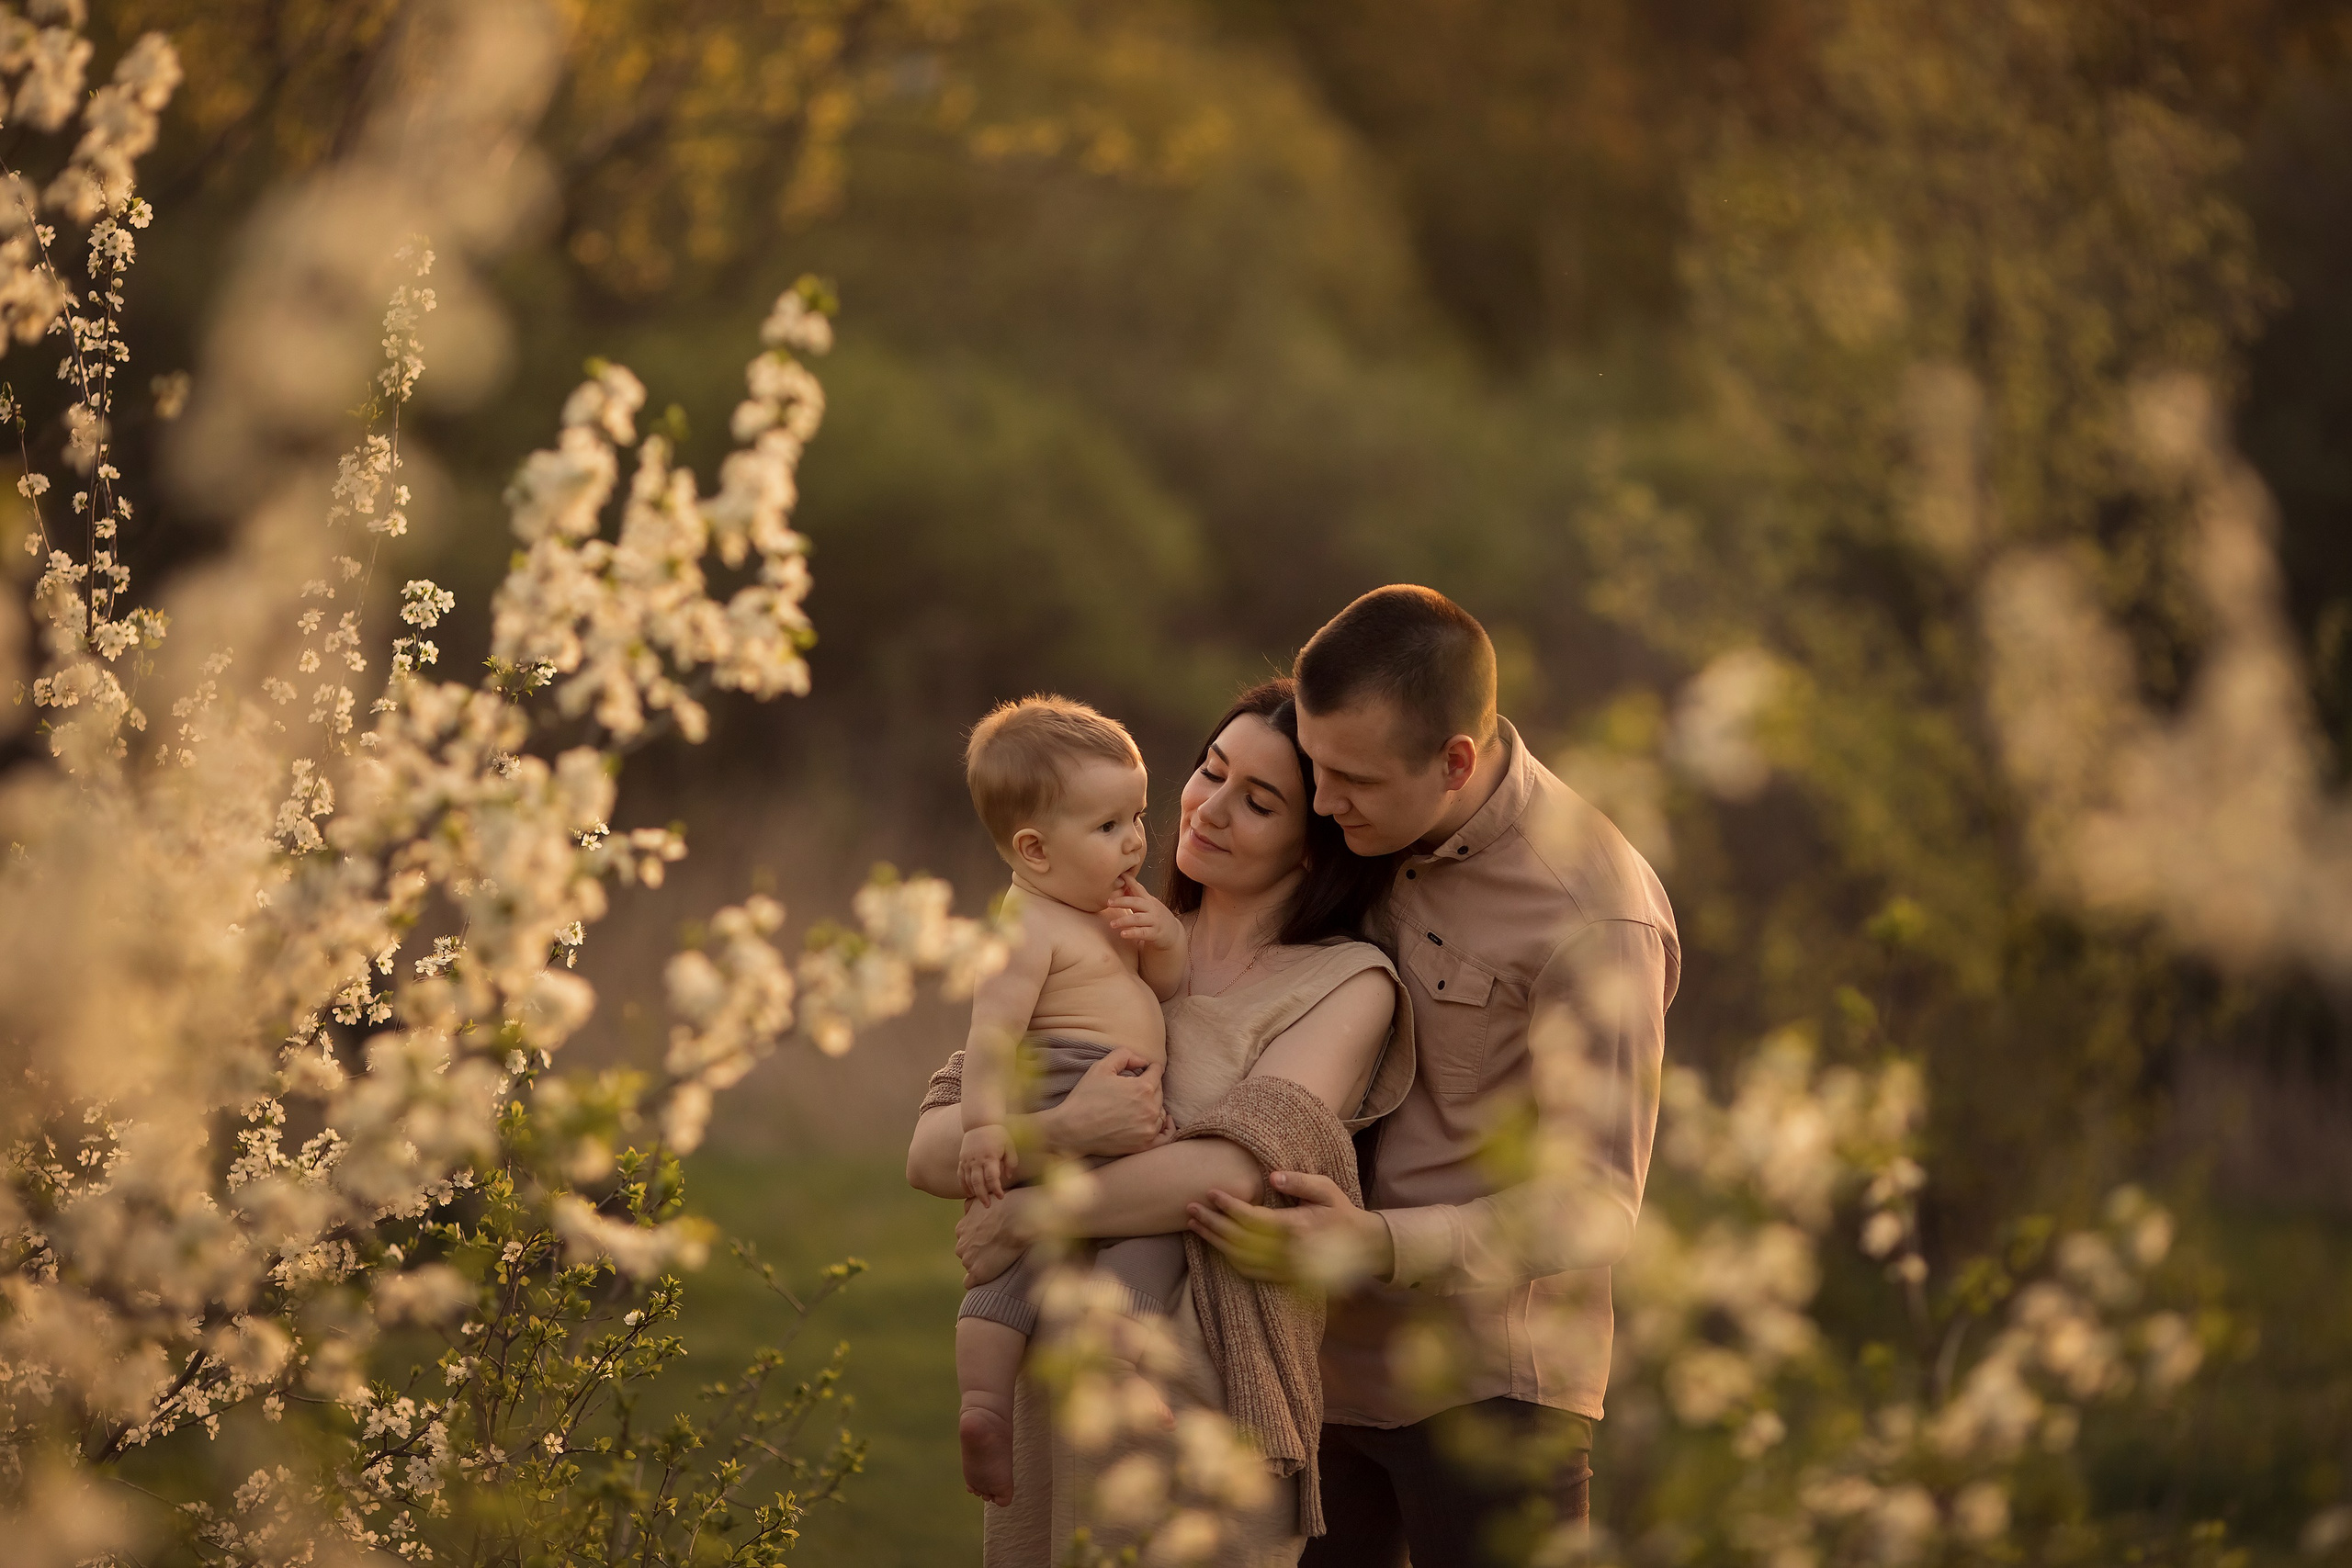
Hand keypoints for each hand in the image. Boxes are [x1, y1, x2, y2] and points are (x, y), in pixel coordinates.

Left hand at [956, 1187, 1040, 1286]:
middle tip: (998, 1248)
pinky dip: (979, 1280)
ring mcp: (968, 1259)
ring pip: (971, 1265)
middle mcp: (961, 1244)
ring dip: (982, 1264)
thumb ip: (972, 1205)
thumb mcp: (984, 1198)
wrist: (1020, 1219)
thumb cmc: (1009, 1205)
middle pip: (967, 1253)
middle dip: (979, 1252)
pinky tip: (990, 1275)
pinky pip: (970, 1283)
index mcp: (962, 1228)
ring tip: (999, 1259)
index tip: (992, 1239)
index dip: (979, 1240)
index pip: (966, 1239)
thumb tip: (967, 1207)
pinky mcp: (978, 1272)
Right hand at [958, 1125, 1014, 1202]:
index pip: (992, 1178)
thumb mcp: (1009, 1145)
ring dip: (974, 1193)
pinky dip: (963, 1185)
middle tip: (988, 1206)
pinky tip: (968, 1193)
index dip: (996, 1189)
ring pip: (968, 1181)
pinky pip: (961, 1176)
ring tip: (980, 1201)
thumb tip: (1008, 1176)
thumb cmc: (998, 1134)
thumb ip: (1011, 1161)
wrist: (980, 1123)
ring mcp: (967, 1160)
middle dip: (983, 1196)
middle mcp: (977, 1160)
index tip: (1001, 1197)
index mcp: (990, 1157)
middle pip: (978, 1183)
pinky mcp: (962, 1160)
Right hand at [1039, 1047, 1165, 1157]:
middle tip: (1131, 1089)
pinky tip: (1163, 1121)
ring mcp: (1149, 1129)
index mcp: (1143, 1088)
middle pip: (1160, 1091)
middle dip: (1149, 1086)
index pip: (1157, 1071)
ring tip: (1136, 1105)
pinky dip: (1165, 1127)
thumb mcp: (1101, 1067)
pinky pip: (1165, 1136)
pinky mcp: (1144, 1145)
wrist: (1072, 1130)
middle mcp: (1150, 1108)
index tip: (1139, 1071)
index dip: (1147, 1068)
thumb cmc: (1085, 1097)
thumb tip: (1143, 1061)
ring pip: (1160, 1111)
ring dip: (1153, 1105)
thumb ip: (1125, 1055)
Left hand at [1102, 873, 1181, 953]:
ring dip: (1123, 920)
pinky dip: (1132, 933)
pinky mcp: (1155, 934)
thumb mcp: (1148, 906)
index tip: (1120, 875)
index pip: (1138, 888)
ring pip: (1137, 919)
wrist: (1174, 934)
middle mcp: (1152, 909)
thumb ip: (1135, 897)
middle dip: (1122, 901)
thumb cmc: (1157, 918)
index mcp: (1148, 901)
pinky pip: (1142, 933)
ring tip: (1112, 924)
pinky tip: (1123, 934)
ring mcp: (1154, 921)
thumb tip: (1122, 884)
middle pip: (1136, 902)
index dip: (1129, 881)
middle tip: (1109, 902)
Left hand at [1186, 1171, 1394, 1287]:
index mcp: (1295, 1227)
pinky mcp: (1281, 1277)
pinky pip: (1248, 1272)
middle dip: (1211, 1223)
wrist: (1359, 1247)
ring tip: (1193, 1224)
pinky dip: (1227, 1259)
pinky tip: (1214, 1245)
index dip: (1228, 1206)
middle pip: (1237, 1240)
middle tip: (1190, 1207)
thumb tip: (1273, 1177)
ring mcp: (1282, 1268)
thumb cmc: (1341, 1212)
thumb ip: (1300, 1182)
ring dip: (1213, 1242)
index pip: (1251, 1218)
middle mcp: (1285, 1252)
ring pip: (1238, 1258)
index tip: (1211, 1192)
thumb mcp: (1326, 1189)